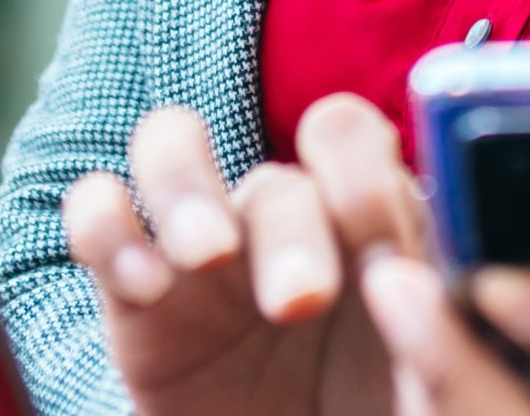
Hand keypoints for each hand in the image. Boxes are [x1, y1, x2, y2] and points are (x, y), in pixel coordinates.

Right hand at [60, 96, 428, 415]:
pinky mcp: (130, 286)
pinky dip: (109, 229)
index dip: (366, 182)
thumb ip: (432, 336)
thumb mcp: (420, 390)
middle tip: (301, 303)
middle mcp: (281, 217)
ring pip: (169, 140)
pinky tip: (145, 287)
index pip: (355, 141)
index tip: (384, 267)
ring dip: (186, 188)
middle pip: (275, 166)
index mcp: (360, 224)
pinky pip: (96, 208)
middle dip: (293, 229)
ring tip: (207, 258)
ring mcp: (200, 241)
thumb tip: (413, 287)